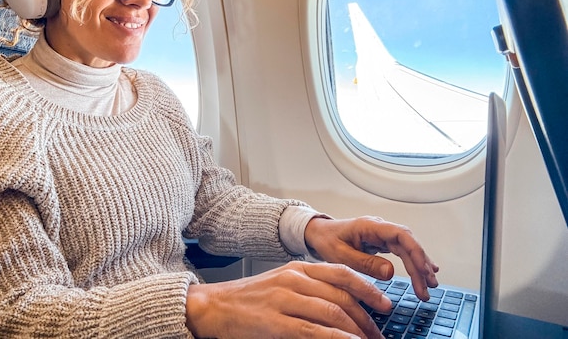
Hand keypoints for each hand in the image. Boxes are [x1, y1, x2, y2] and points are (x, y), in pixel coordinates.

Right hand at [186, 260, 390, 338]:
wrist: (214, 306)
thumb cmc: (248, 299)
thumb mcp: (280, 283)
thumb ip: (309, 290)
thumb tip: (340, 307)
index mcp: (297, 268)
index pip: (342, 273)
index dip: (368, 289)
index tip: (385, 304)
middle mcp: (294, 279)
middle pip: (342, 295)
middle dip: (367, 317)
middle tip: (379, 333)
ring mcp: (285, 300)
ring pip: (333, 313)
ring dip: (357, 331)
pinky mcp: (277, 323)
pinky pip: (315, 331)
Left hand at [304, 216, 438, 300]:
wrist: (317, 233)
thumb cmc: (326, 240)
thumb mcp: (340, 255)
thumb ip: (364, 264)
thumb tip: (391, 272)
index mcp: (370, 226)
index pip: (401, 235)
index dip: (415, 252)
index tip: (423, 270)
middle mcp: (379, 228)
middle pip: (407, 243)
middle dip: (420, 264)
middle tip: (428, 287)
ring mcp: (381, 234)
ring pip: (407, 247)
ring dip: (419, 265)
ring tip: (430, 284)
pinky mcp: (381, 241)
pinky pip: (401, 251)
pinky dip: (412, 262)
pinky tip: (424, 271)